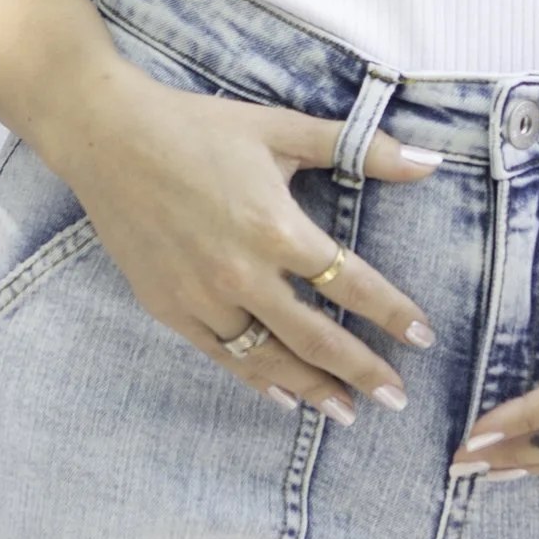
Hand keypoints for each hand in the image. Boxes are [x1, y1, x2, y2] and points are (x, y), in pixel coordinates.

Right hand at [63, 64, 444, 422]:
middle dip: (363, 372)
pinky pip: (223, 356)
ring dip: (313, 389)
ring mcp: (201, 297)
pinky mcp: (168, 307)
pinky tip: (284, 396)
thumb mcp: (282, 129)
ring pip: (269, 359)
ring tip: (347, 411)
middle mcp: (241, 273)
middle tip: (397, 398)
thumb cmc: (199, 127)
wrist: (108, 134)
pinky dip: (258, 380)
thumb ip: (360, 147)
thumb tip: (430, 162)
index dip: (392, 314)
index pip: (351, 284)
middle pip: (316, 338)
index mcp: (276, 227)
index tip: (424, 338)